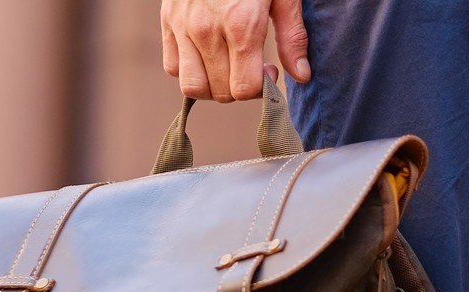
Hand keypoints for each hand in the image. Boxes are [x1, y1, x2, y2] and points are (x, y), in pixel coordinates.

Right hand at [160, 0, 310, 101]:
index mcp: (240, 25)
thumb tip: (301, 76)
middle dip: (240, 87)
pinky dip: (190, 70)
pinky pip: (173, 67)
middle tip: (251, 66)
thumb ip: (292, 36)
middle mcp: (207, 31)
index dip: (260, 88)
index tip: (269, 71)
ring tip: (228, 67)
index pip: (243, 88)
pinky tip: (207, 55)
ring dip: (213, 86)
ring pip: (193, 87)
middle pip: (221, 92)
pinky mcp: (168, 23)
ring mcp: (183, 28)